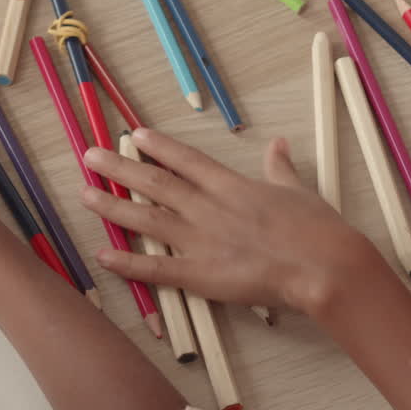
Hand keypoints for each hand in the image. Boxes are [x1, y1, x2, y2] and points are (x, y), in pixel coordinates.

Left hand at [79, 128, 380, 314]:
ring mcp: (201, 240)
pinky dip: (128, 263)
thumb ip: (280, 168)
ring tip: (85, 195)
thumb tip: (277, 145)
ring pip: (147, 219)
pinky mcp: (201, 275)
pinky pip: (156, 269)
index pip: (186, 160)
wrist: (324, 265)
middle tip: (90, 157)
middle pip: (155, 183)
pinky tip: (103, 255)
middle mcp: (208, 208)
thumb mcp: (299, 189)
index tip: (135, 134)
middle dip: (120, 168)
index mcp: (231, 186)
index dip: (158, 146)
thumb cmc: (318, 229)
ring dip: (113, 207)